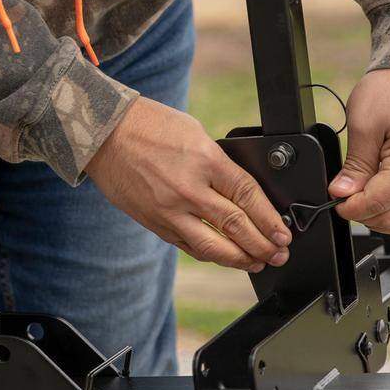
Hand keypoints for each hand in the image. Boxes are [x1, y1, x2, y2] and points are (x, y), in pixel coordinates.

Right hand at [87, 97, 291, 271]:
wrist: (105, 133)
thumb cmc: (150, 126)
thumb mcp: (196, 133)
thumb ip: (220, 164)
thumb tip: (244, 192)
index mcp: (205, 160)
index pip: (248, 196)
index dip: (270, 220)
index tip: (284, 233)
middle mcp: (188, 189)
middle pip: (236, 226)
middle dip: (263, 245)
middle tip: (279, 254)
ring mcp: (169, 210)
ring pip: (213, 246)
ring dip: (240, 259)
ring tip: (258, 263)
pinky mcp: (155, 222)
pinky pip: (189, 246)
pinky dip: (211, 254)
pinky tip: (225, 257)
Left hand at [330, 70, 389, 235]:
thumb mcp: (363, 125)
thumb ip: (354, 166)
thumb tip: (342, 194)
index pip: (377, 204)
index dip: (349, 207)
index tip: (334, 198)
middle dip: (361, 212)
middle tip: (343, 193)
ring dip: (378, 216)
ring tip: (359, 194)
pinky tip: (375, 192)